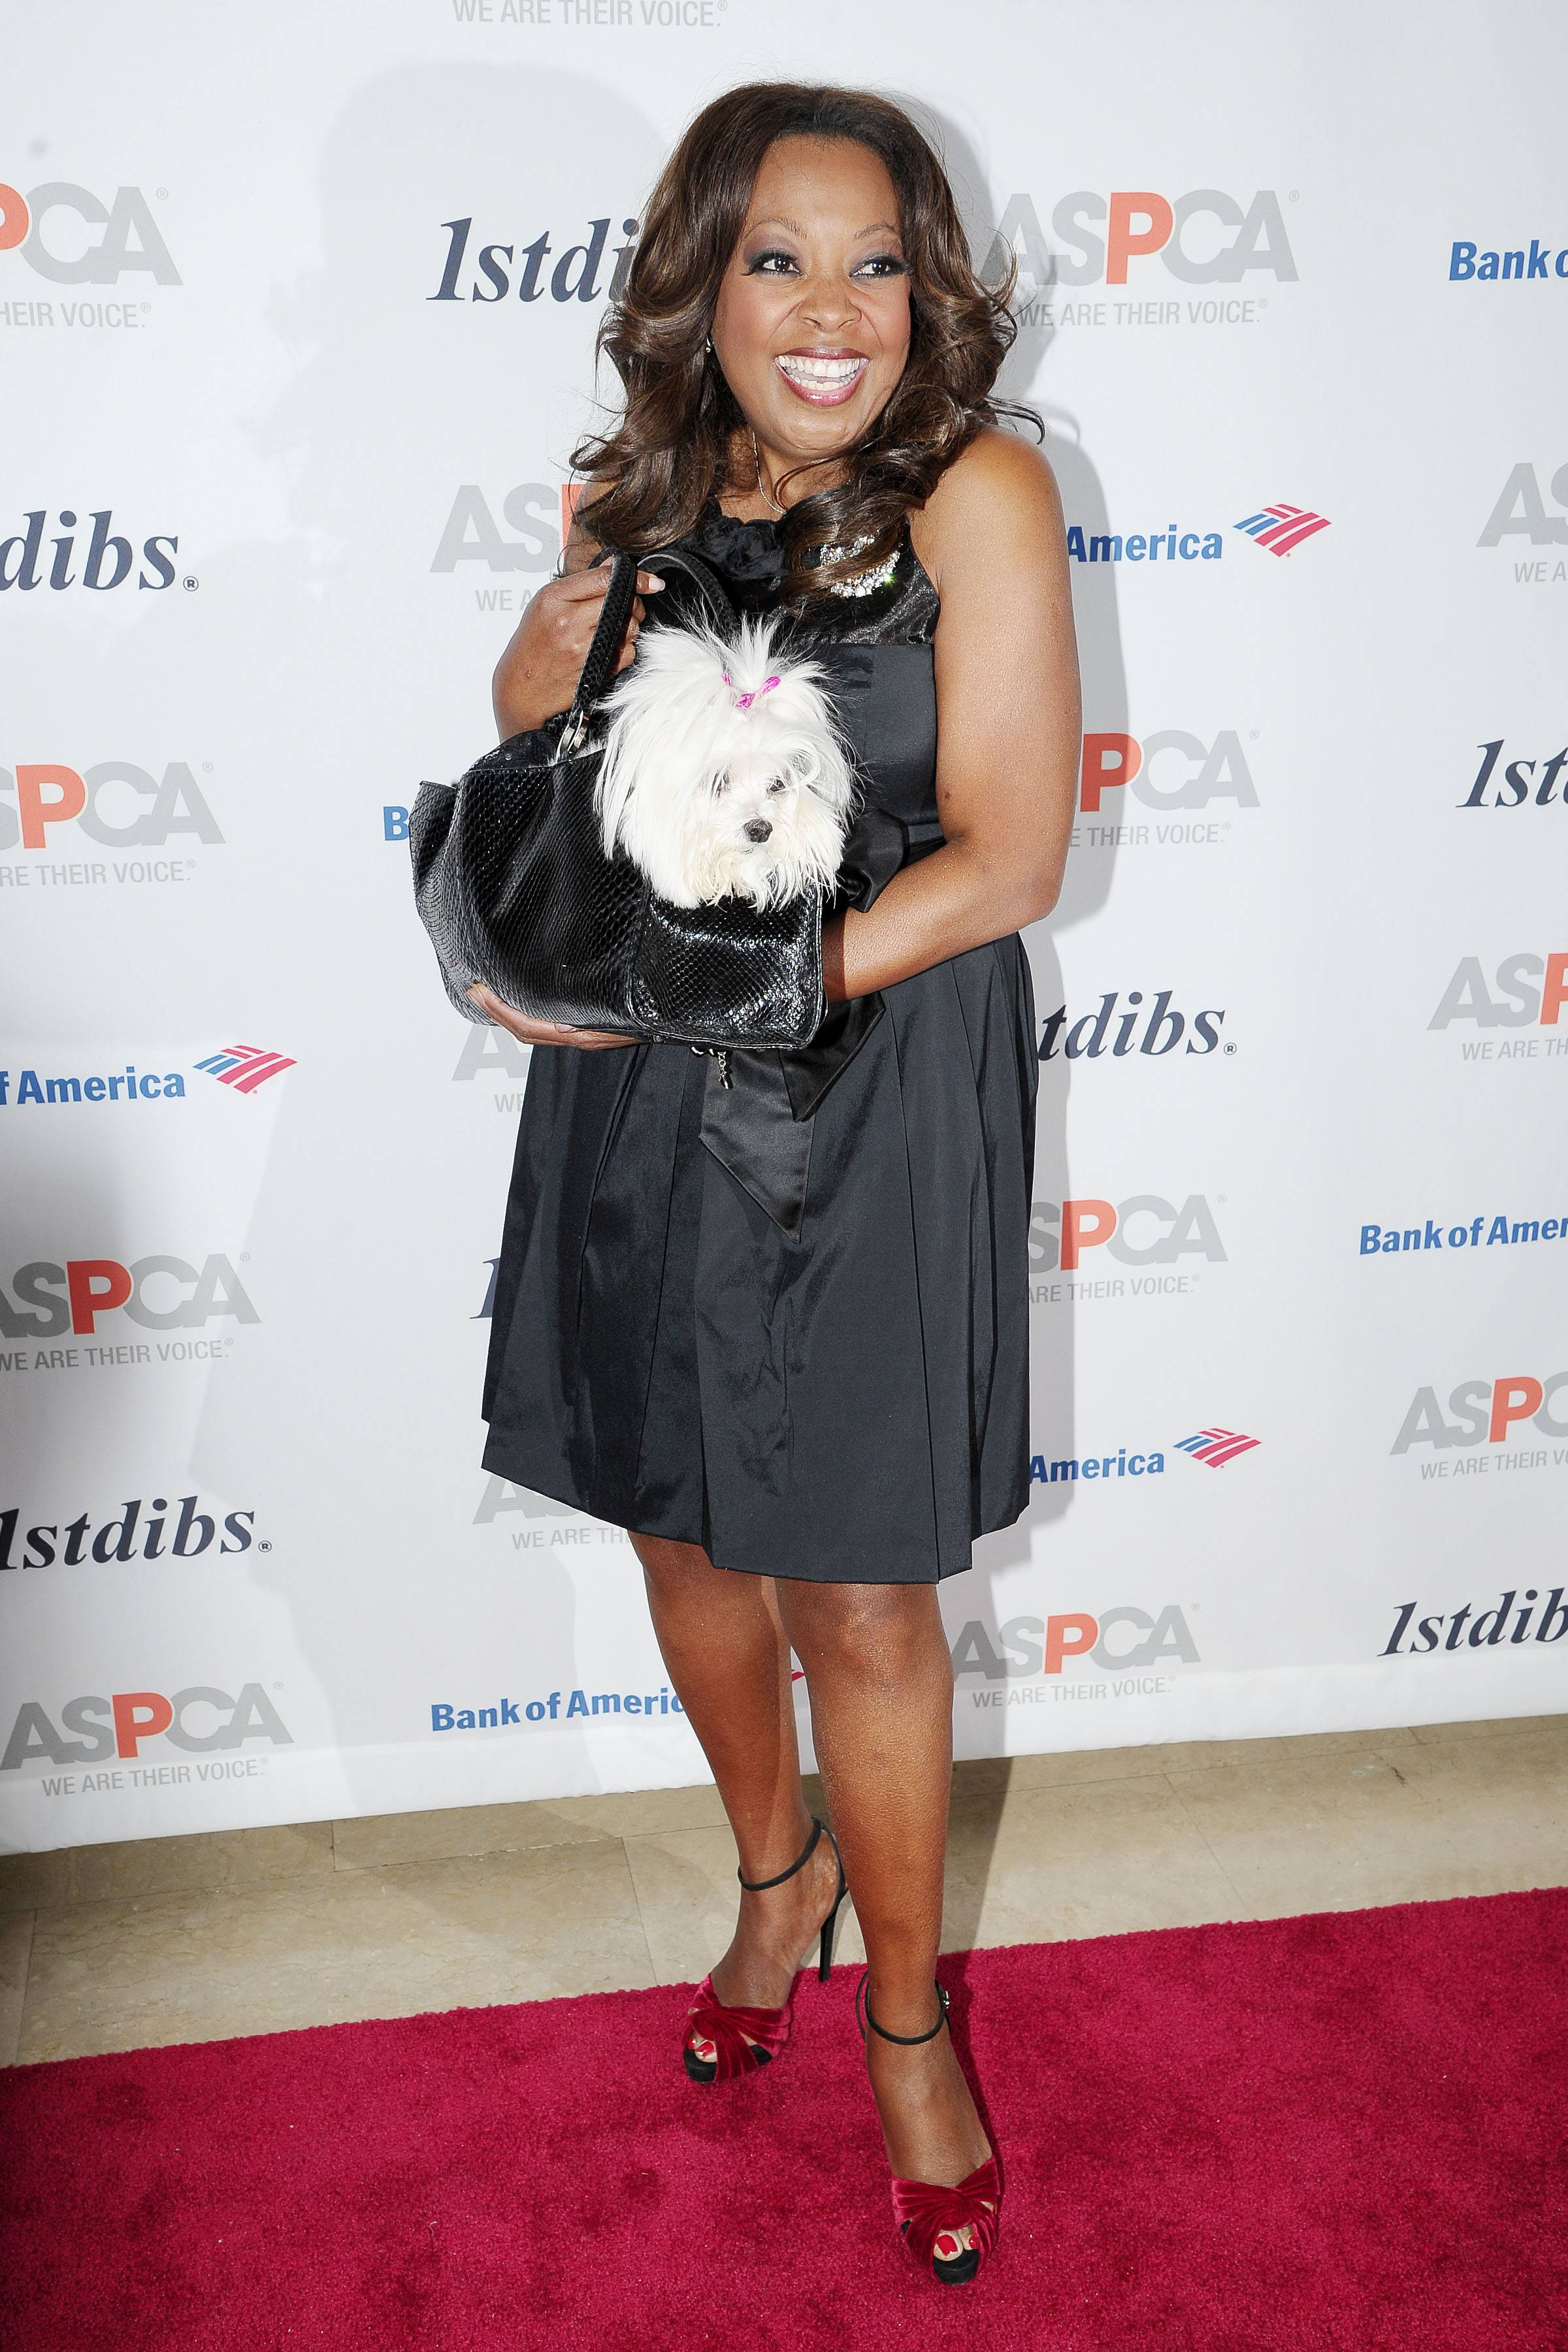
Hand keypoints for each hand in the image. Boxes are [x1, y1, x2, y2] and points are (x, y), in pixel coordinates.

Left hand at [466, 983, 642, 1050]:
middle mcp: (578, 1036)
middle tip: (473, 990)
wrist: (671, 1011)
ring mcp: (580, 1034)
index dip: (500, 1010)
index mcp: (582, 1032)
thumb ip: (592, 1021)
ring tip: (485, 995)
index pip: (528, 1026)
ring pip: (532, 1031)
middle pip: (524, 1031)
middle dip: (495, 1011)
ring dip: (505, 1014)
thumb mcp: (621, 1010)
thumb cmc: (648, 1006)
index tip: (479, 991)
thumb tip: (565, 1030)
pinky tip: (515, 1002)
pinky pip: (544, 1026)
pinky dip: (524, 1014)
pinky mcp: (584, 1027)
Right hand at [491, 559, 664, 739]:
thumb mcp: (546, 603)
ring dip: (630, 625)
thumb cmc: (533, 642)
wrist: (523, 686)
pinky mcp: (596, 669)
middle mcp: (569, 622)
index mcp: (554, 599)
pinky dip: (626, 648)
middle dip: (633, 603)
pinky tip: (608, 648)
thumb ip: (580, 583)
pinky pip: (629, 652)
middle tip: (626, 606)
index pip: (605, 579)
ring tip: (612, 628)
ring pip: (630, 627)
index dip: (634, 577)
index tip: (651, 581)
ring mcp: (584, 648)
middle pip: (623, 602)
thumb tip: (615, 566)